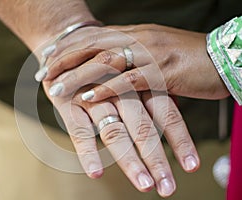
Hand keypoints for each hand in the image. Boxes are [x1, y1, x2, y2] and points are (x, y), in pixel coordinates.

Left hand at [42, 24, 229, 100]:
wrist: (222, 59)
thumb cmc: (188, 59)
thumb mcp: (154, 52)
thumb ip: (132, 57)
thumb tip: (111, 68)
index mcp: (134, 33)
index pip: (93, 36)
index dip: (68, 47)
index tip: (48, 59)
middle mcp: (138, 38)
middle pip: (91, 45)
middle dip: (64, 60)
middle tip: (43, 73)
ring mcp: (149, 54)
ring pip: (103, 61)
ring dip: (76, 75)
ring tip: (55, 88)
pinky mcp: (161, 72)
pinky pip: (127, 80)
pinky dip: (104, 89)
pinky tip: (86, 97)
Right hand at [43, 81, 198, 196]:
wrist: (63, 49)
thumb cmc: (101, 67)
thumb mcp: (127, 75)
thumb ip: (148, 94)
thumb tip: (175, 112)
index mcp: (137, 82)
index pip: (165, 112)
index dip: (180, 139)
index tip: (191, 166)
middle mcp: (119, 90)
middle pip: (142, 126)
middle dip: (156, 158)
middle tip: (168, 187)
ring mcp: (93, 97)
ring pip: (114, 131)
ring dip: (130, 160)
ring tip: (144, 184)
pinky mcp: (69, 104)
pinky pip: (79, 131)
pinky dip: (88, 152)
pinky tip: (96, 171)